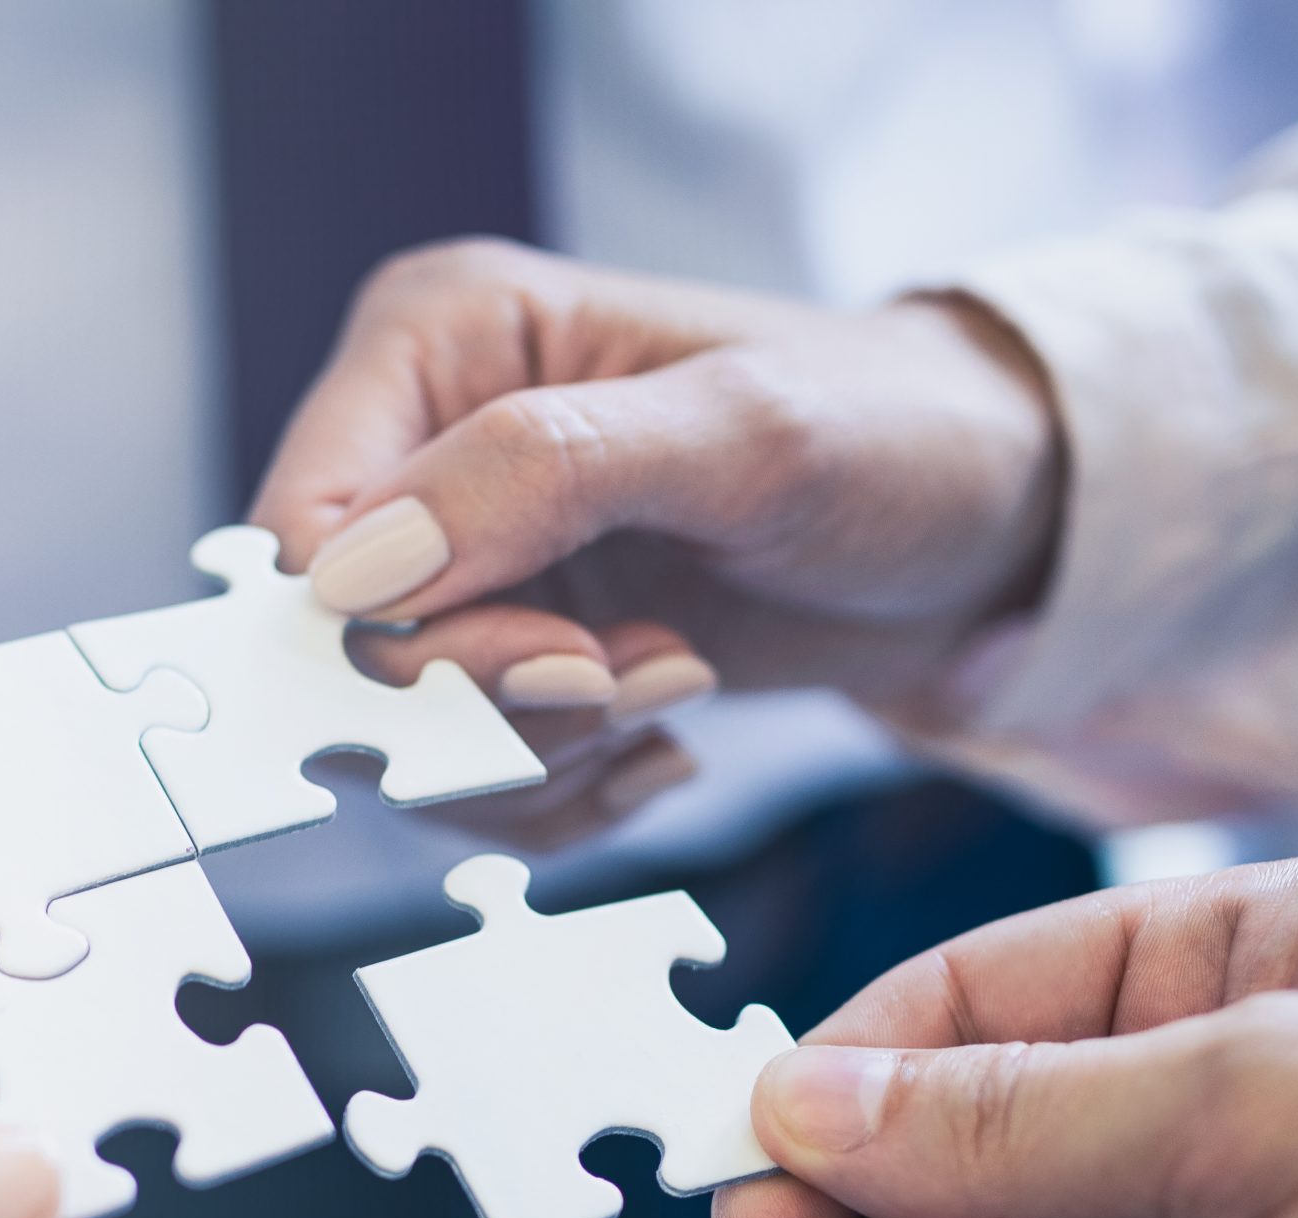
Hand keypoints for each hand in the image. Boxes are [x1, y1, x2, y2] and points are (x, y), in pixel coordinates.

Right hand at [250, 239, 1063, 838]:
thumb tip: (355, 576)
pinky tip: (669, 738)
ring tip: (674, 685)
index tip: (567, 660)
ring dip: (543, 759)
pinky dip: (569, 796)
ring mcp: (460, 559)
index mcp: (437, 340)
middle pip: (346, 653)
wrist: (989, 524)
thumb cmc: (892, 433)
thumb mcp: (739, 434)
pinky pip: (466, 783)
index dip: (408, 636)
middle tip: (643, 677)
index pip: (308, 534)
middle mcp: (420, 445)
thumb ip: (543, 475)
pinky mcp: (502, 652)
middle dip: (494, 708)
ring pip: (397, 741)